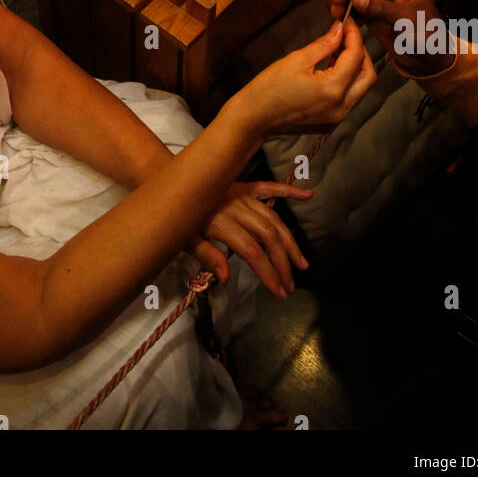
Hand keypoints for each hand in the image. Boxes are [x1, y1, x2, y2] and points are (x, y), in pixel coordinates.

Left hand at [187, 180, 313, 298]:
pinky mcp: (244, 186)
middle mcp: (235, 207)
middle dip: (282, 263)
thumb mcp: (183, 240)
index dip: (268, 273)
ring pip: (273, 218)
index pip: (252, 251)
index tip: (279, 291)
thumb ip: (207, 256)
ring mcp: (242, 194)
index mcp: (220, 222)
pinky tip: (307, 195)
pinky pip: (269, 187)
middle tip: (291, 285)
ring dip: (290, 241)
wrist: (170, 185)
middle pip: (268, 237)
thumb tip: (226, 278)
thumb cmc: (176, 218)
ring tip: (301, 263)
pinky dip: (289, 190)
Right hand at [238, 19, 376, 140]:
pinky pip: (349, 98)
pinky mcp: (331, 122)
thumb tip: (339, 30)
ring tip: (337, 50)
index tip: (347, 22)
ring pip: (361, 88)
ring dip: (355, 67)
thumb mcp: (297, 60)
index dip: (354, 35)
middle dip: (361, 53)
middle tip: (346, 36)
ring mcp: (337, 118)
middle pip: (368, 75)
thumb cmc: (269, 88)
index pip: (356, 56)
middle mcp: (341, 107)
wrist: (253, 118)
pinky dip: (346, 81)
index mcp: (333, 89)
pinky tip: (331, 68)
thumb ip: (324, 44)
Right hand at [327, 0, 445, 70]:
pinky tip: (342, 20)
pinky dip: (345, 10)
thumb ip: (381, 8)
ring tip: (336, 14)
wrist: (429, 59)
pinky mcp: (371, 9)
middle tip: (334, 6)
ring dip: (341, 0)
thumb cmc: (427, 38)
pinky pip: (352, 4)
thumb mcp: (405, 22)